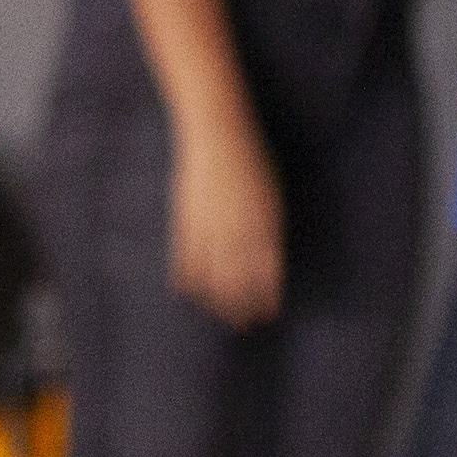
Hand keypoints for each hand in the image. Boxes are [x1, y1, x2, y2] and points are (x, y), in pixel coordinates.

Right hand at [168, 121, 285, 326]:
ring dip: (215, 299)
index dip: (266, 295)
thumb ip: (268, 230)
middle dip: (241, 305)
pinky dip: (188, 278)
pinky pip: (186, 257)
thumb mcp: (270, 194)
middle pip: (238, 279)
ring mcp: (210, 223)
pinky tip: (190, 292)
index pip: (266, 269)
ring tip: (219, 315)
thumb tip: (267, 266)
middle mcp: (237, 225)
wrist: (217, 132)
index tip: (268, 314)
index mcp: (263, 219)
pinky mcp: (187, 218)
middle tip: (243, 325)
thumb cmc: (250, 162)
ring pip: (211, 274)